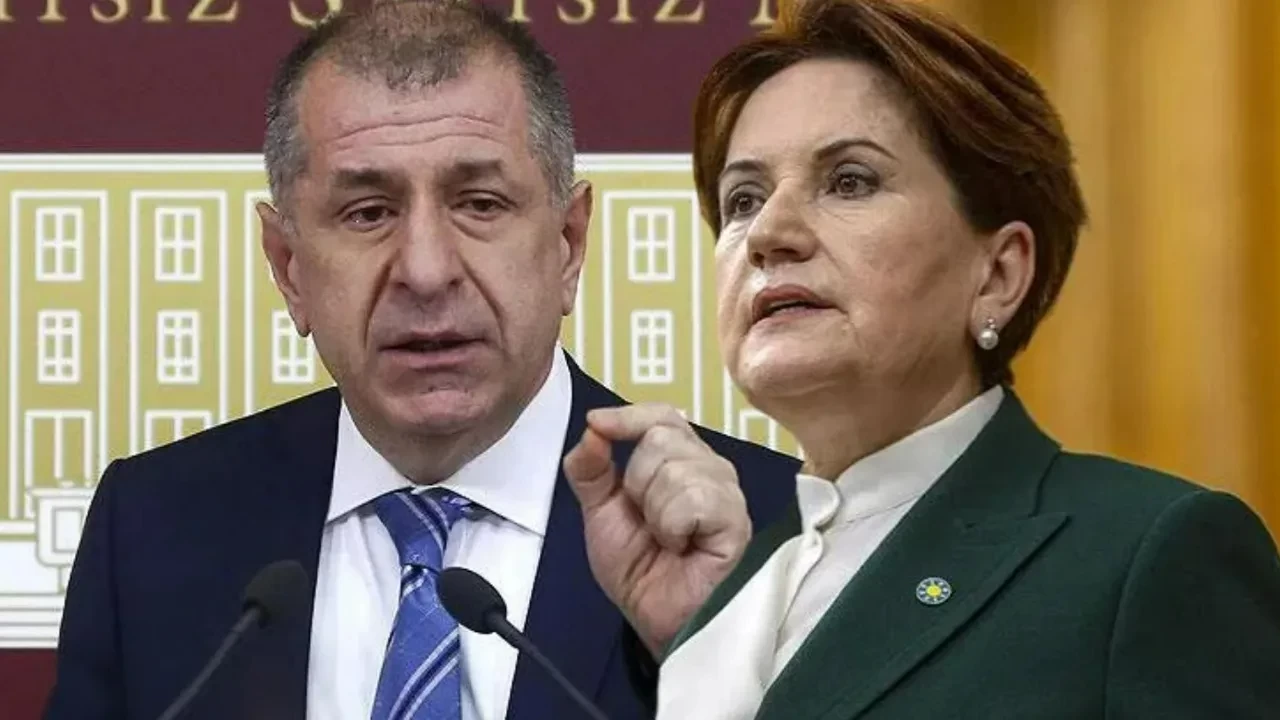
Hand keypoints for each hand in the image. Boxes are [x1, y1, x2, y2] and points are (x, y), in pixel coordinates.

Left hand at [563, 403, 750, 656]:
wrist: (657, 618)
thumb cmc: (639, 568)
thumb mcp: (600, 512)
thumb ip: (590, 469)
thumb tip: (591, 428)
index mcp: (680, 458)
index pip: (661, 416)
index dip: (629, 416)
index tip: (598, 426)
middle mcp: (709, 467)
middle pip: (661, 437)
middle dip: (636, 483)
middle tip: (647, 522)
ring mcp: (727, 491)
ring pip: (674, 469)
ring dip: (654, 512)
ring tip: (667, 540)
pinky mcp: (737, 518)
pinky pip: (692, 499)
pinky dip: (672, 527)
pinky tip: (683, 547)